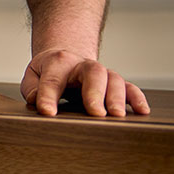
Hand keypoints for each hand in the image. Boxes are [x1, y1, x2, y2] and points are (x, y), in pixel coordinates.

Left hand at [21, 48, 149, 117]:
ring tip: (117, 116)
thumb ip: (32, 88)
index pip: (52, 79)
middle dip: (95, 93)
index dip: (48, 96)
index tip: (47, 112)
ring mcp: (102, 73)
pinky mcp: (115, 83)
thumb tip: (37, 100)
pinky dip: (137, 98)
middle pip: (92, 73)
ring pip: (113, 79)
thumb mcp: (33, 76)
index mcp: (58, 62)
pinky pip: (129, 87)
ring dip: (117, 97)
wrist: (66, 58)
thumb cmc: (48, 72)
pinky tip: (142, 111)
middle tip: (96, 113)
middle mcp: (82, 65)